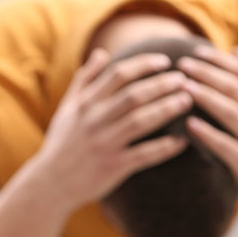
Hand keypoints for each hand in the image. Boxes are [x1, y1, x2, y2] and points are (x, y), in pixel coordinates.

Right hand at [25, 48, 190, 210]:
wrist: (51, 184)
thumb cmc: (62, 143)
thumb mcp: (67, 108)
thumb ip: (85, 80)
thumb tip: (102, 53)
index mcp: (85, 103)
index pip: (118, 74)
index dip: (144, 64)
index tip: (166, 61)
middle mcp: (94, 120)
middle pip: (134, 95)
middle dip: (162, 84)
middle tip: (185, 79)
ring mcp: (104, 143)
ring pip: (140, 121)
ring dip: (166, 109)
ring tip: (186, 101)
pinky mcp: (113, 166)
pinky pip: (144, 155)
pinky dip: (164, 148)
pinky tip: (182, 141)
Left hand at [177, 47, 237, 215]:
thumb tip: (236, 51)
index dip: (221, 61)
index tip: (197, 52)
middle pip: (236, 89)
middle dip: (208, 74)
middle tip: (182, 64)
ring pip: (231, 112)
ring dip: (206, 97)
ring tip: (183, 87)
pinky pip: (225, 145)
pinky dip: (207, 133)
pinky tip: (189, 124)